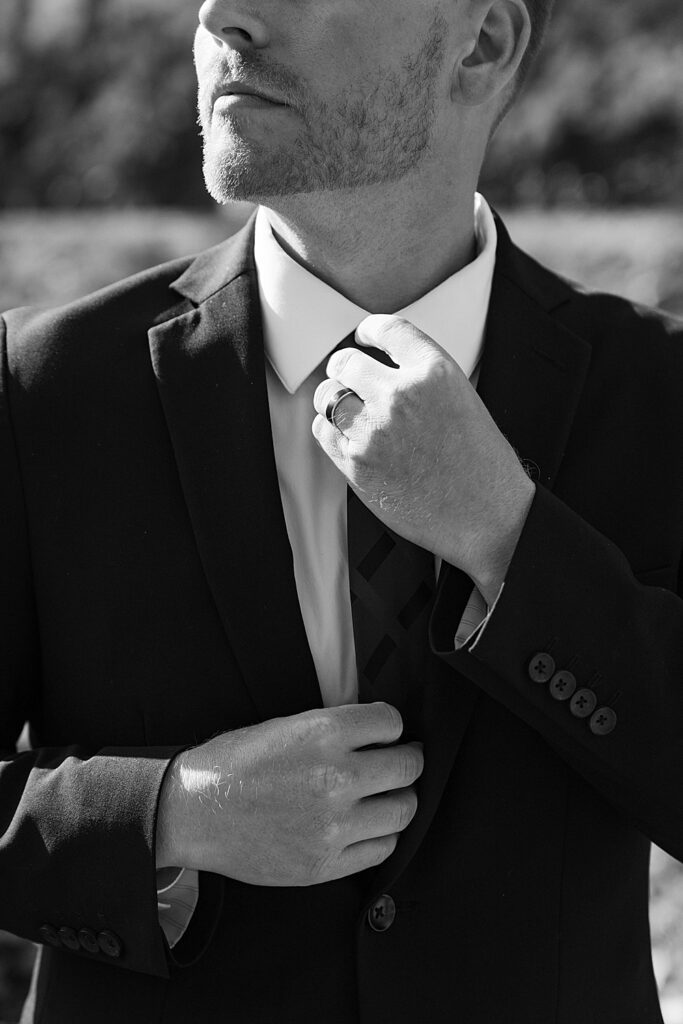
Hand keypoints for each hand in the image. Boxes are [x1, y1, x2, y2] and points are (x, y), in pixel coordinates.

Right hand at [156, 702, 422, 885]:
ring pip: (404, 810)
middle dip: (406, 760)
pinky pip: (382, 848)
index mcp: (323, 733)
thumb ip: (336, 728)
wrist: (194, 811)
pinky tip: (365, 824)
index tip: (384, 734)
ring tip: (382, 795)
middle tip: (396, 761)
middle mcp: (335, 777)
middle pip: (409, 766)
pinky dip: (381, 834)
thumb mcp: (286, 724)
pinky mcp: (326, 863)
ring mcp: (333, 824)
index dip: (390, 726)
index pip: (392, 722)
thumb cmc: (234, 763)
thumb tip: (380, 732)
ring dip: (398, 799)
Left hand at [312, 314, 534, 603]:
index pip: (386, 329)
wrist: (487, 517)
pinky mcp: (356, 463)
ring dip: (332, 399)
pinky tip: (345, 435)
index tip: (363, 337)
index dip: (368, 331)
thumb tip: (382, 369)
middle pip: (346, 361)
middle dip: (344, 367)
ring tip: (344, 408)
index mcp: (434, 372)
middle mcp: (400, 395)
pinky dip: (328, 429)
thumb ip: (423, 379)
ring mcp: (373, 430)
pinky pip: (322, 431)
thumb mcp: (463, 400)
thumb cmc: (482, 465)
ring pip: (327, 396)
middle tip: (347, 375)